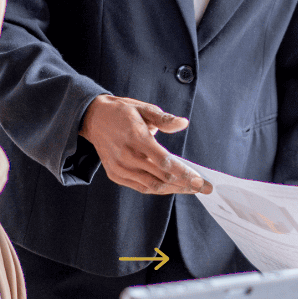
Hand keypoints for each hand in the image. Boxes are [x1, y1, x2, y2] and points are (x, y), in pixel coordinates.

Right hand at [79, 95, 207, 195]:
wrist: (94, 119)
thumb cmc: (123, 113)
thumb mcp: (144, 108)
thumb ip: (165, 119)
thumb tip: (184, 123)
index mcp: (136, 137)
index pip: (164, 162)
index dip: (184, 173)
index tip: (200, 181)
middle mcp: (126, 156)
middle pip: (161, 177)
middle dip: (185, 184)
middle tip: (203, 188)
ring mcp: (119, 168)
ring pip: (152, 186)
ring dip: (174, 189)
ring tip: (191, 189)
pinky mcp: (115, 174)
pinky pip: (141, 187)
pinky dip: (158, 189)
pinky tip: (172, 187)